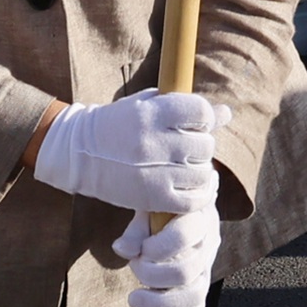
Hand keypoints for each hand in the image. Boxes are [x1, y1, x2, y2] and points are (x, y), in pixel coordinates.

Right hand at [34, 90, 218, 218]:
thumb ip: (186, 108)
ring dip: (200, 171)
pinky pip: (193, 200)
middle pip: (204, 145)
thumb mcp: (147, 106)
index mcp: (152, 112)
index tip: (196, 124)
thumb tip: (226, 113)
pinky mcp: (152, 198)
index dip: (204, 118)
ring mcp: (154, 172)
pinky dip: (199, 195)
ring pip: (202, 173)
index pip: (201, 112)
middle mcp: (154, 141)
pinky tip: (192, 187)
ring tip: (187, 168)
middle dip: (201, 146)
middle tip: (188, 149)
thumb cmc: (118, 124)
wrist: (79, 154)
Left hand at [114, 196, 220, 306]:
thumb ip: (136, 228)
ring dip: (160, 301)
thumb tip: (121, 249)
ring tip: (136, 297)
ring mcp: (207, 266)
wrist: (181, 203)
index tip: (140, 249)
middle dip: (152, 275)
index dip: (158, 248)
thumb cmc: (162, 203)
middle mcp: (209, 242)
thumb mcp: (148, 206)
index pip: (185, 237)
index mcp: (200, 216)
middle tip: (134, 267)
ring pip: (194, 294)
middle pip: (186, 271)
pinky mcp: (201, 284)